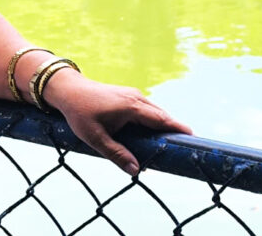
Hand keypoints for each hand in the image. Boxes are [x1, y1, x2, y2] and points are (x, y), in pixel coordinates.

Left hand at [42, 69, 191, 175]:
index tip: (194, 138)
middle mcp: (136, 98)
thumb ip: (116, 154)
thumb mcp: (95, 137)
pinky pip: (147, 109)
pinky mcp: (128, 96)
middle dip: (174, 130)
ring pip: (155, 111)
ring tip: (173, 143)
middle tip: (187, 146)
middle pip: (161, 116)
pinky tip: (154, 133)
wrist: (67, 89)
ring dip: (163, 125)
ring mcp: (132, 95)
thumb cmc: (79, 113)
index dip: (177, 129)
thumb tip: (136, 171)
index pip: (161, 120)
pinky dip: (154, 120)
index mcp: (131, 107)